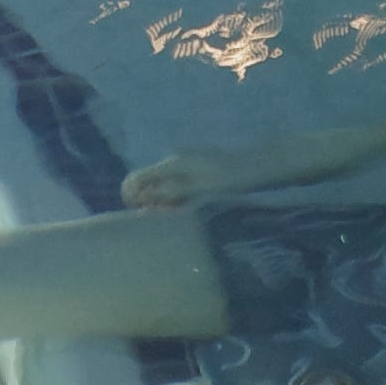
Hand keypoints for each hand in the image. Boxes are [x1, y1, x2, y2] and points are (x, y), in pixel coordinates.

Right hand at [119, 151, 238, 210]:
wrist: (254, 168)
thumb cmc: (227, 179)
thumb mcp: (198, 188)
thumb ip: (169, 191)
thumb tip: (141, 196)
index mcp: (171, 164)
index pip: (136, 178)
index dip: (131, 198)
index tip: (142, 217)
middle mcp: (173, 162)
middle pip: (147, 182)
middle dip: (146, 202)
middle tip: (160, 222)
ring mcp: (183, 167)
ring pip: (160, 186)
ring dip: (160, 203)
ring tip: (172, 219)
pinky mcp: (193, 173)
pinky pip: (173, 187)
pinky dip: (172, 199)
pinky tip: (184, 211)